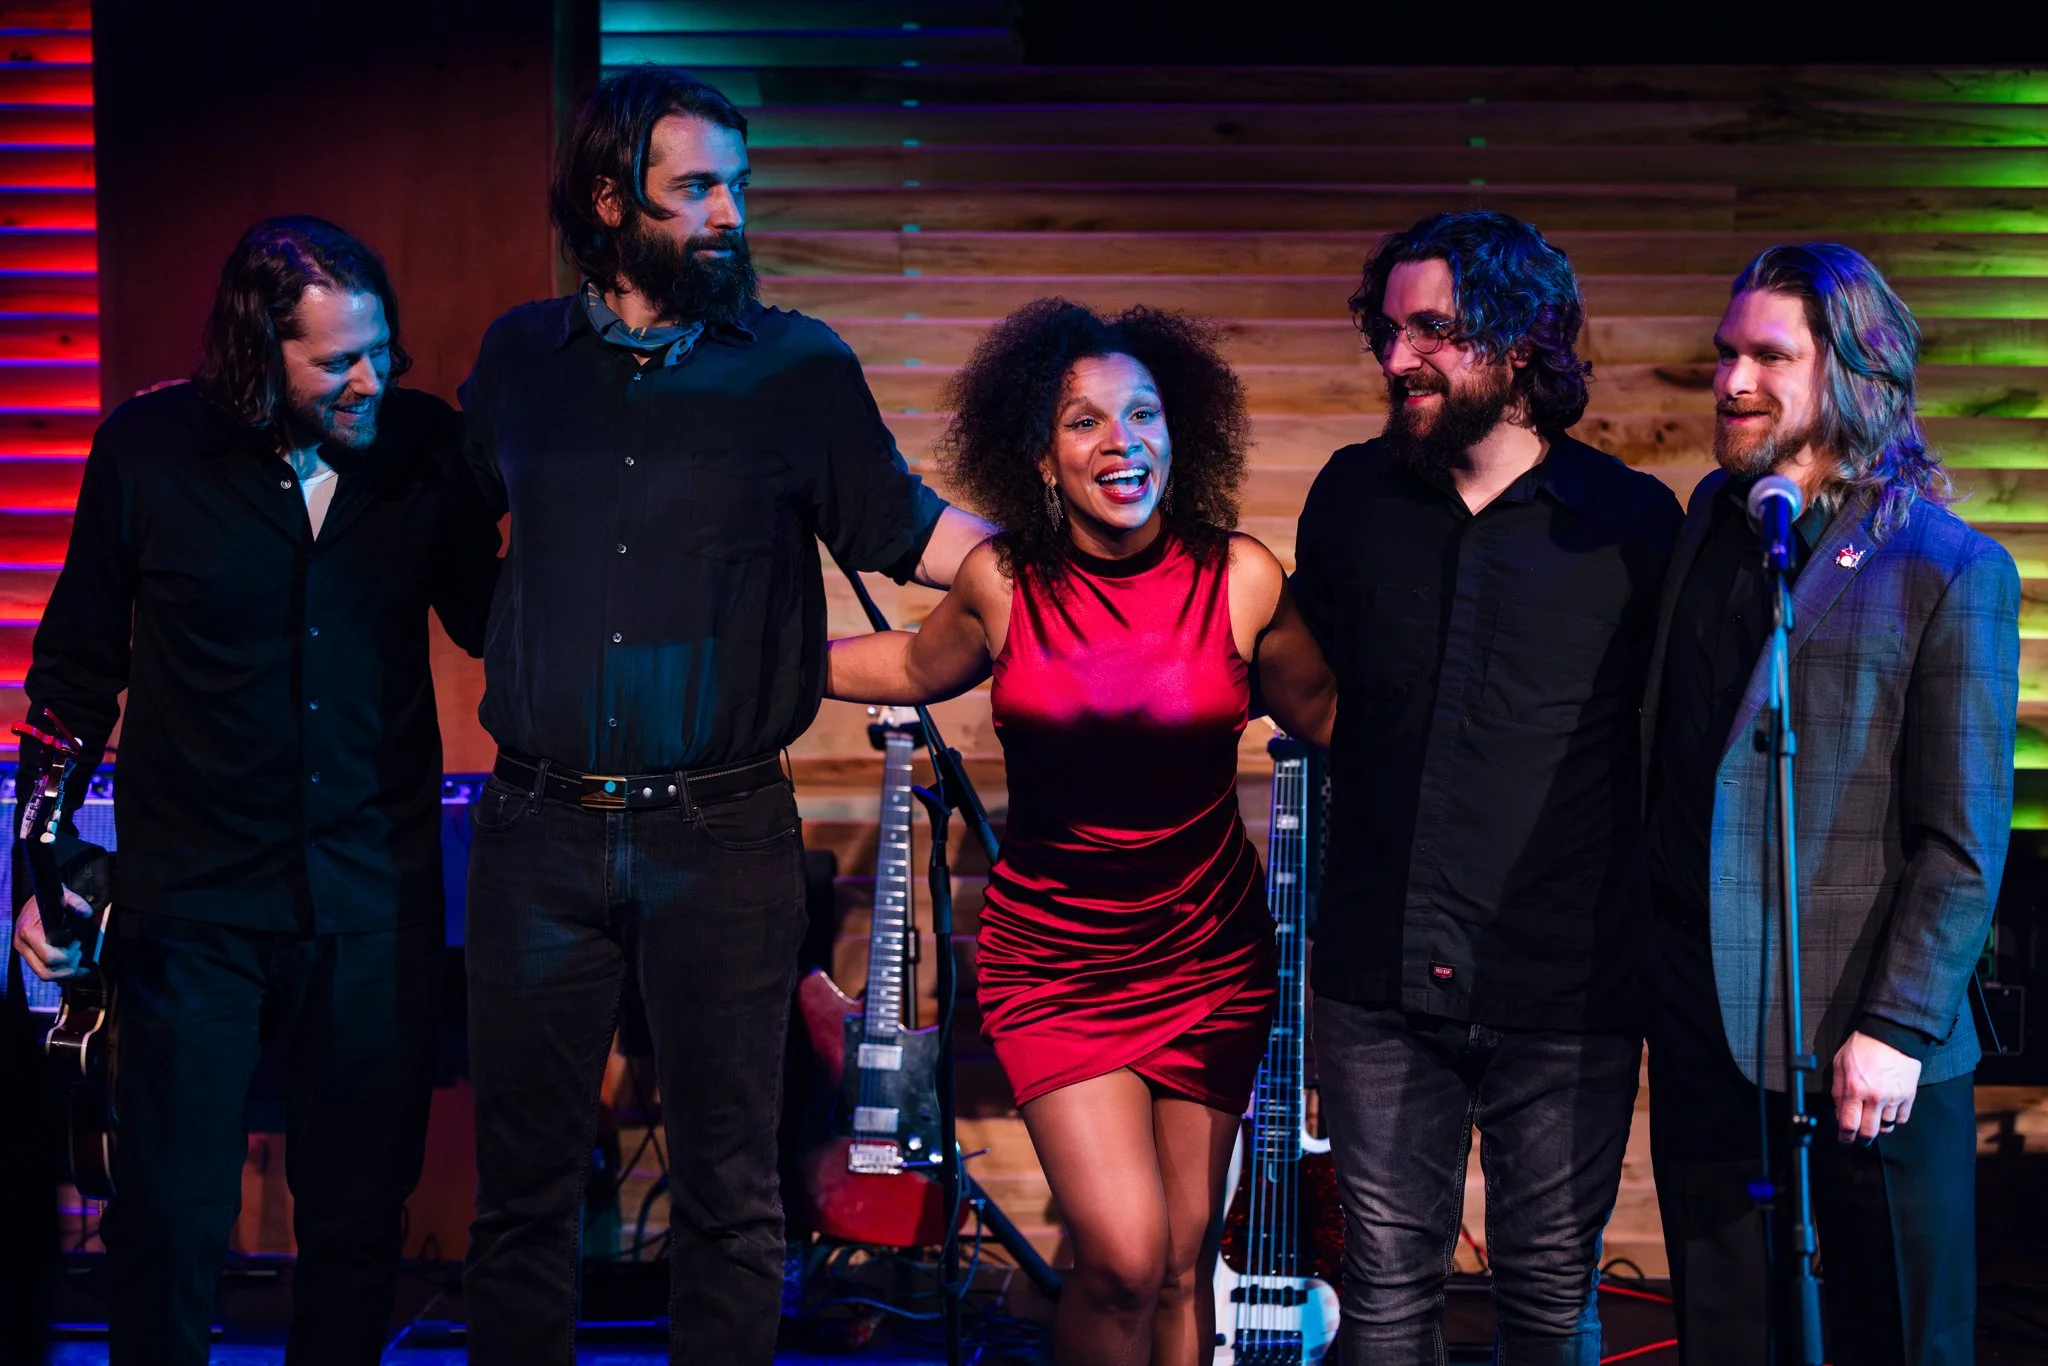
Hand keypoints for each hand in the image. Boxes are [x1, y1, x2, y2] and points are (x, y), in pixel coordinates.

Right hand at [11, 890, 92, 980]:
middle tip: (80, 955)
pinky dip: (62, 974)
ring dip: (65, 972)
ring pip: (45, 975)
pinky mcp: (30, 956)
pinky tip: (77, 968)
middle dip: (67, 969)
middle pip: (45, 972)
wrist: (39, 899)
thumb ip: (77, 904)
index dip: (67, 955)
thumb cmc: (51, 899)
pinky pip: (45, 972)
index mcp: (28, 933)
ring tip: (78, 959)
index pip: (48, 957)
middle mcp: (23, 946)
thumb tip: (86, 913)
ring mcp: (25, 953)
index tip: (77, 943)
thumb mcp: (65, 897)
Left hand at [1830, 1030, 1920, 1144]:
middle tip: (1858, 1139)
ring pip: (1886, 1128)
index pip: (1848, 1124)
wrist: (1891, 1034)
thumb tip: (1839, 1112)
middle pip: (1869, 1132)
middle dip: (1861, 1140)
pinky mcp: (1909, 1096)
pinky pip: (1902, 1119)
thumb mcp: (1840, 1064)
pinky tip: (1888, 1113)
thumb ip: (1837, 1090)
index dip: (1845, 1137)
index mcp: (1854, 1089)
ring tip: (1873, 1121)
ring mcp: (1894, 1098)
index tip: (1844, 1140)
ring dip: (1878, 1128)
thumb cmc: (1863, 1046)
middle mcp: (1875, 1097)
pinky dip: (1894, 1121)